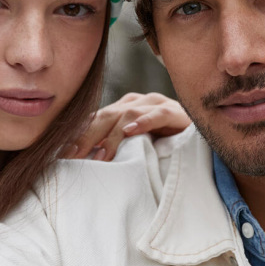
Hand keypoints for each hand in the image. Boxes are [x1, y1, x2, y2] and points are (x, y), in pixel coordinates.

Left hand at [63, 92, 190, 161]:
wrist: (202, 136)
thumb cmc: (166, 144)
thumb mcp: (135, 147)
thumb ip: (114, 148)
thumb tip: (86, 163)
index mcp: (123, 109)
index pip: (95, 119)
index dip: (78, 136)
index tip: (62, 156)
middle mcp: (137, 102)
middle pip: (105, 115)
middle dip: (86, 136)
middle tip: (72, 157)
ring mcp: (156, 104)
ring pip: (127, 114)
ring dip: (112, 136)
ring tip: (101, 155)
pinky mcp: (175, 112)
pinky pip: (158, 114)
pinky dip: (143, 121)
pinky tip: (131, 132)